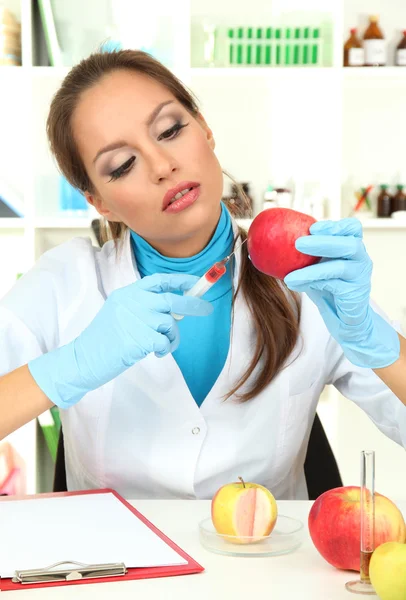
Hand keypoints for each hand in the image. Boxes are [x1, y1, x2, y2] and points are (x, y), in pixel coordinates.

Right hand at [28, 274, 212, 407]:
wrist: (83, 359)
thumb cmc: (104, 340)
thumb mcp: (120, 313)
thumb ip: (143, 307)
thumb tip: (176, 308)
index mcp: (128, 294)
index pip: (158, 280)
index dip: (179, 279)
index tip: (195, 282)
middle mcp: (133, 302)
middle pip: (172, 299)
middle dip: (193, 303)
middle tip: (206, 309)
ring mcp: (137, 319)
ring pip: (170, 324)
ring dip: (171, 337)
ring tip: (159, 345)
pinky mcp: (141, 337)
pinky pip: (166, 341)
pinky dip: (165, 348)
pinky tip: (155, 352)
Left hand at [284, 218, 399, 368]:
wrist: (342, 316)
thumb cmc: (325, 286)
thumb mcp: (312, 267)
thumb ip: (296, 255)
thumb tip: (255, 250)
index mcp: (351, 246)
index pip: (352, 227)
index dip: (335, 225)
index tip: (312, 226)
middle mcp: (361, 258)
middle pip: (350, 244)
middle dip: (324, 242)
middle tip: (298, 243)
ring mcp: (361, 276)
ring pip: (340, 267)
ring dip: (312, 269)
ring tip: (288, 275)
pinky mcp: (356, 293)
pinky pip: (333, 286)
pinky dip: (312, 284)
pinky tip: (294, 284)